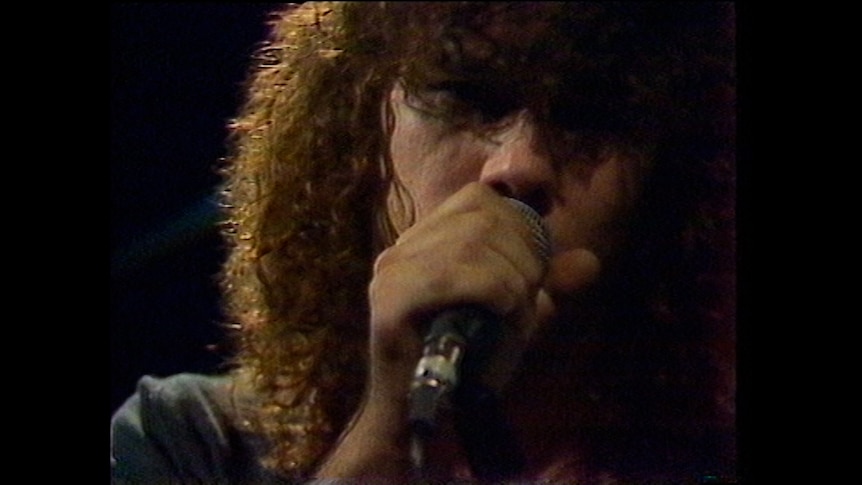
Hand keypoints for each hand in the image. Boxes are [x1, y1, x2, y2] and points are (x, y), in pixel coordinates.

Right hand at [313, 182, 599, 478]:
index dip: (518, 222)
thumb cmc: (467, 366)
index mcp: (424, 243)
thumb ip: (548, 285)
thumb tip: (589, 261)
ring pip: (473, 242)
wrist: (423, 421)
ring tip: (512, 313)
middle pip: (481, 217)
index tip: (534, 268)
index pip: (477, 197)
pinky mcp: (391, 302)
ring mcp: (392, 273)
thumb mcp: (515, 316)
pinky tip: (499, 311)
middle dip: (522, 255)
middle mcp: (402, 249)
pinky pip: (458, 273)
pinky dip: (493, 289)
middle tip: (526, 298)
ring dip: (510, 278)